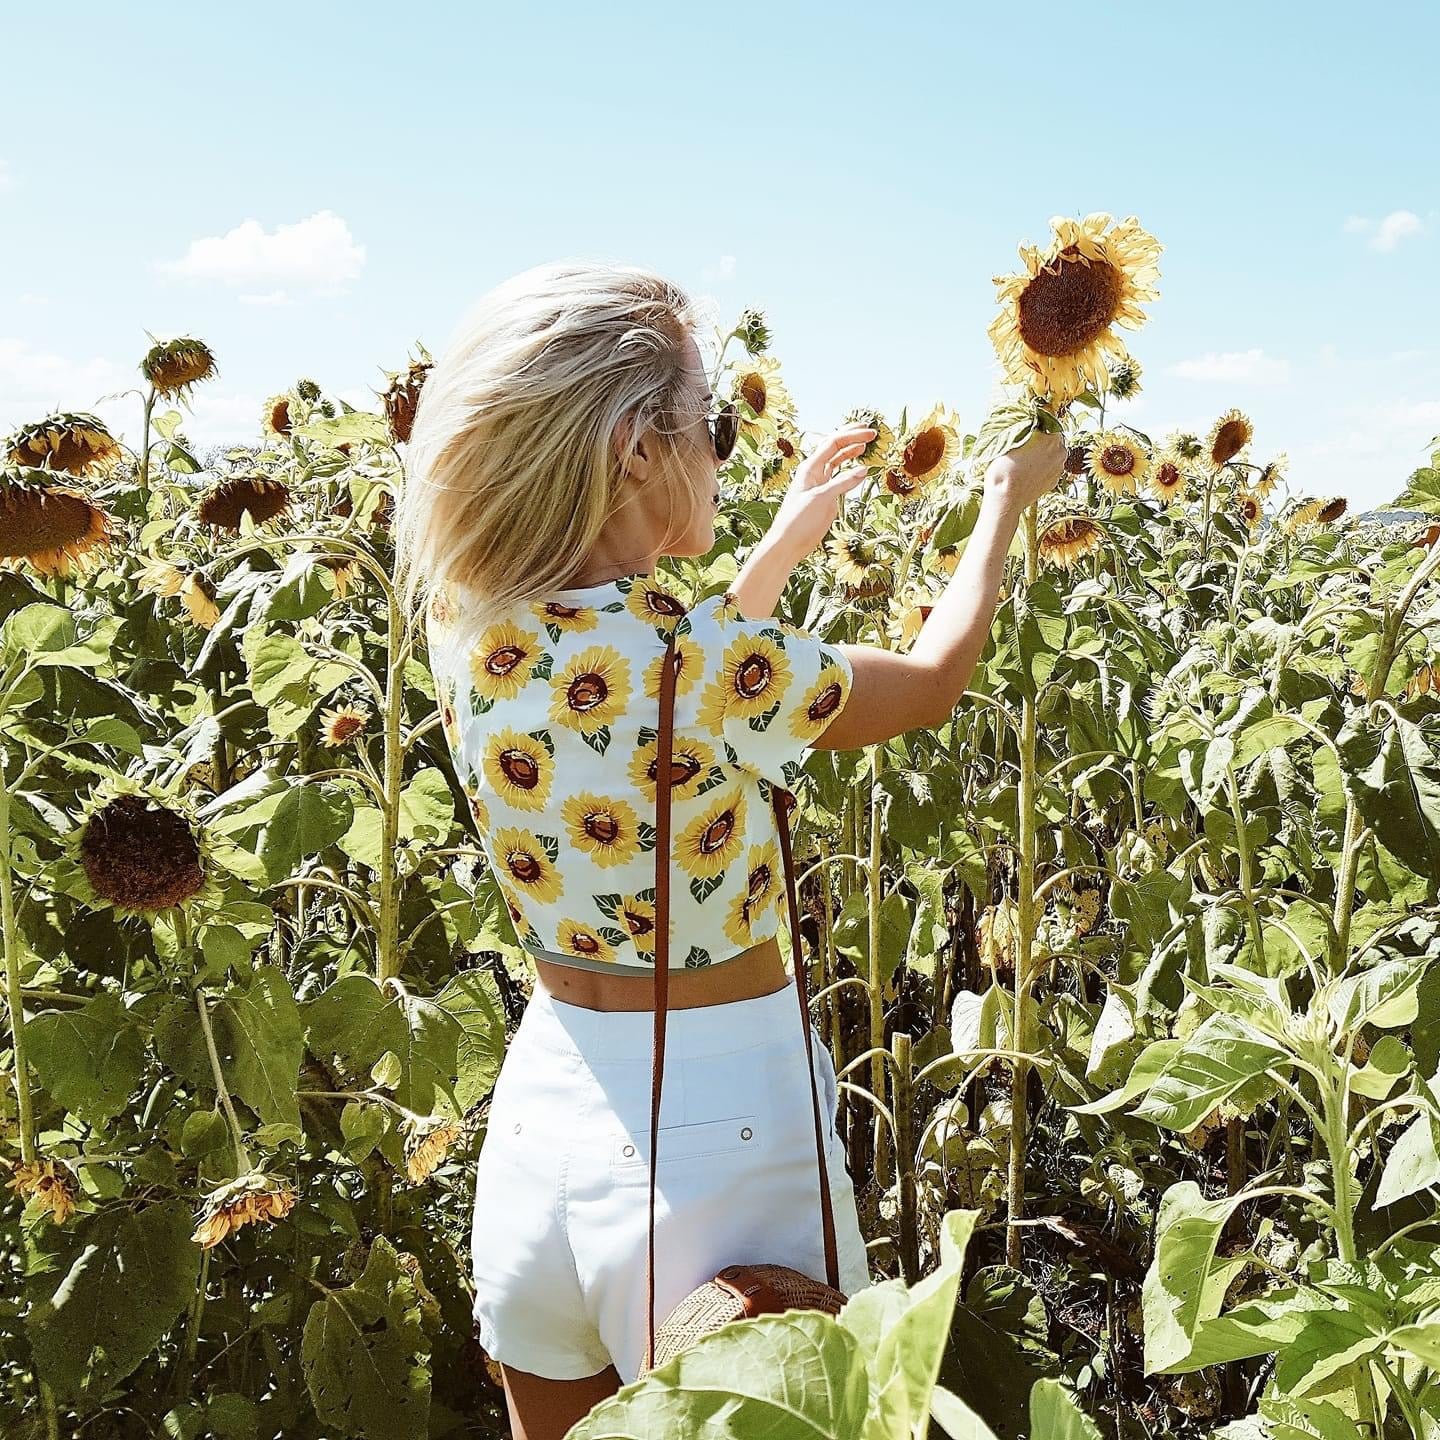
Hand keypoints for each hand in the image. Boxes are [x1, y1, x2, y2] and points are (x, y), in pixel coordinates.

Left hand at [765, 424, 876, 557]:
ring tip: (865, 445)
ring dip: (850, 452)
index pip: (833, 443)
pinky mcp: (826, 498)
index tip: (871, 434)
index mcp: (810, 468)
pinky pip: (839, 478)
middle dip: (852, 437)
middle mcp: (815, 473)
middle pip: (834, 448)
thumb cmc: (797, 521)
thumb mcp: (821, 499)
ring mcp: (820, 484)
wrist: (788, 543)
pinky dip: (850, 471)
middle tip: (871, 433)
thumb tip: (864, 469)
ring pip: (836, 461)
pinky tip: (860, 468)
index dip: (853, 435)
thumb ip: (842, 483)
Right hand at [983, 428, 1066, 510]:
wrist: (1005, 499)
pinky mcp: (1054, 481)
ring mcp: (1059, 468)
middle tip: (1025, 441)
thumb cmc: (1004, 470)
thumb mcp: (1009, 441)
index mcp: (1052, 438)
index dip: (1037, 422)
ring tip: (1025, 457)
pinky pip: (1050, 467)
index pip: (1048, 421)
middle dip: (1042, 437)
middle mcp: (1060, 452)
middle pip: (1053, 437)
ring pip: (1053, 453)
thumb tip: (1025, 421)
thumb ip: (1022, 429)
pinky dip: (1043, 466)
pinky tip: (1029, 469)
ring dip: (1043, 452)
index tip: (1027, 424)